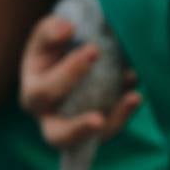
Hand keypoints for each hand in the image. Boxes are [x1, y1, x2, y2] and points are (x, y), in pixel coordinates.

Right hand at [19, 14, 140, 147]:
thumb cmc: (56, 46)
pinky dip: (124, 113)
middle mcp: (50, 117)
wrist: (72, 53)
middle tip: (98, 118)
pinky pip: (111, 129)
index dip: (68, 74)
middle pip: (57, 136)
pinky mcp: (97, 128)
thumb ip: (52, 30)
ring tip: (133, 98)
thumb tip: (67, 29)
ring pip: (90, 141)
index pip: (45, 91)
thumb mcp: (49, 34)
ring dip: (113, 122)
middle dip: (77, 129)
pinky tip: (135, 95)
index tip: (94, 50)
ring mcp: (75, 126)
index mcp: (34, 92)